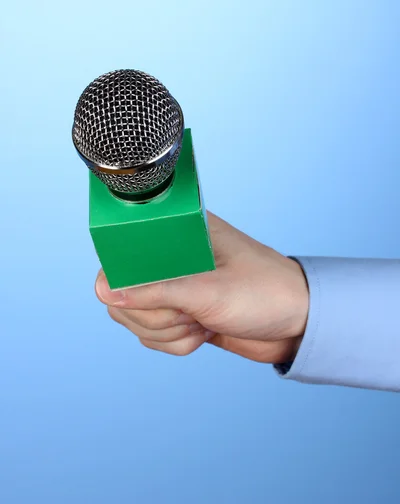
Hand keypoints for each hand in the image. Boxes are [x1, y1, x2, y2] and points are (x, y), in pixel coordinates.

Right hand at [95, 212, 308, 363]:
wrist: (299, 324)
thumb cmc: (265, 293)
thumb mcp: (209, 291)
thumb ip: (154, 291)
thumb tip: (104, 292)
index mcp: (178, 231)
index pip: (122, 249)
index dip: (126, 279)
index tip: (155, 296)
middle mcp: (171, 256)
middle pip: (122, 291)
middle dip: (154, 314)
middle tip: (190, 312)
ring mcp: (174, 285)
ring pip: (135, 317)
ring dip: (167, 332)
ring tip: (201, 321)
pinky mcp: (180, 311)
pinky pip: (153, 334)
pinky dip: (174, 343)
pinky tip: (203, 333)